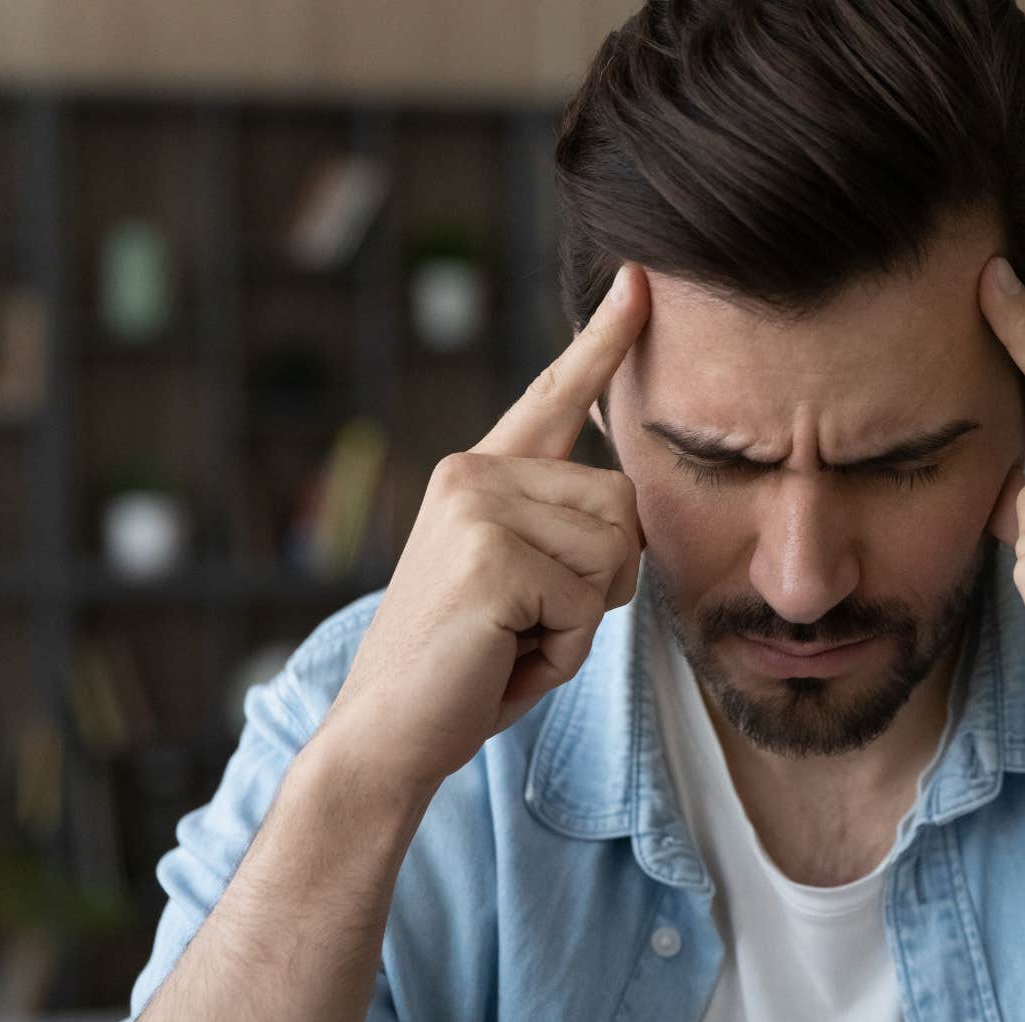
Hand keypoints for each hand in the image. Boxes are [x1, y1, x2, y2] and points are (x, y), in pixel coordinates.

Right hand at [320, 263, 649, 789]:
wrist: (385, 736)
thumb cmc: (462, 669)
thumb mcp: (518, 583)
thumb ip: (558, 532)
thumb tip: (626, 510)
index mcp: (478, 474)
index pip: (554, 395)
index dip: (604, 341)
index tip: (639, 282)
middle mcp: (472, 473)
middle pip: (625, 501)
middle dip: (603, 583)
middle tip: (530, 625)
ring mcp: (478, 509)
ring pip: (618, 550)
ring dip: (583, 621)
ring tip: (513, 641)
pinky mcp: (491, 557)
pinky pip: (590, 603)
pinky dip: (565, 651)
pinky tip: (505, 659)